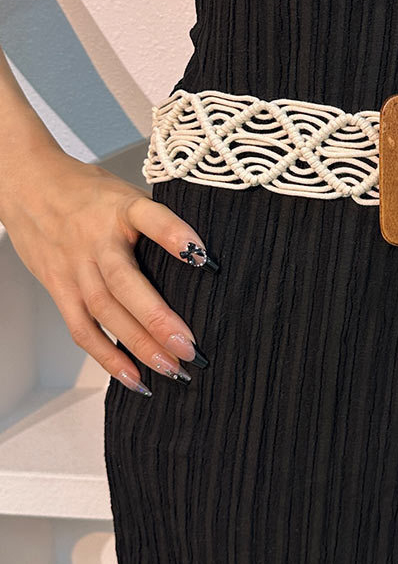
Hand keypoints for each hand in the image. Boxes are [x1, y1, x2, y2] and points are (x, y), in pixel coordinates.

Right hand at [0, 149, 215, 395]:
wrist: (27, 185)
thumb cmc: (89, 192)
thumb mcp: (127, 193)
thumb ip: (157, 221)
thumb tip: (202, 258)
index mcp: (120, 208)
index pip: (150, 217)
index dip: (175, 235)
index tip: (203, 256)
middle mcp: (96, 240)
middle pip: (124, 283)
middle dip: (158, 319)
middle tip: (190, 347)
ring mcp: (75, 267)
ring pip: (104, 312)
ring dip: (139, 346)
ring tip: (171, 368)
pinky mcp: (59, 288)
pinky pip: (82, 329)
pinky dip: (108, 358)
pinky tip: (136, 378)